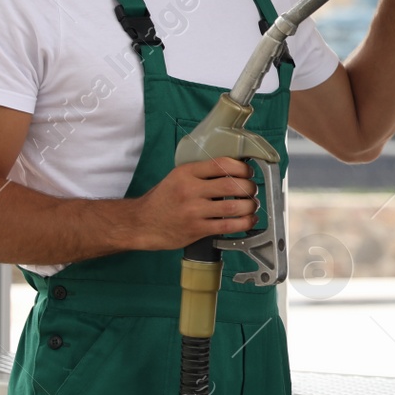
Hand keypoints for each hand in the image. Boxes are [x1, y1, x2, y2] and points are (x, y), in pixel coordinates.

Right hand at [129, 157, 258, 250]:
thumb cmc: (162, 199)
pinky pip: (228, 226)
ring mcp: (194, 211)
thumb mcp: (177, 177)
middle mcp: (190, 190)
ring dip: (250, 206)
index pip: (222, 164)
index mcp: (187, 172)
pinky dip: (243, 223)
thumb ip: (201, 173)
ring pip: (233, 207)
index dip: (242, 168)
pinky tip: (248, 220)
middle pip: (232, 185)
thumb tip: (233, 170)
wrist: (142, 223)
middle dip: (249, 187)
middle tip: (252, 190)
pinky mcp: (197, 229)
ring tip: (252, 205)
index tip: (248, 172)